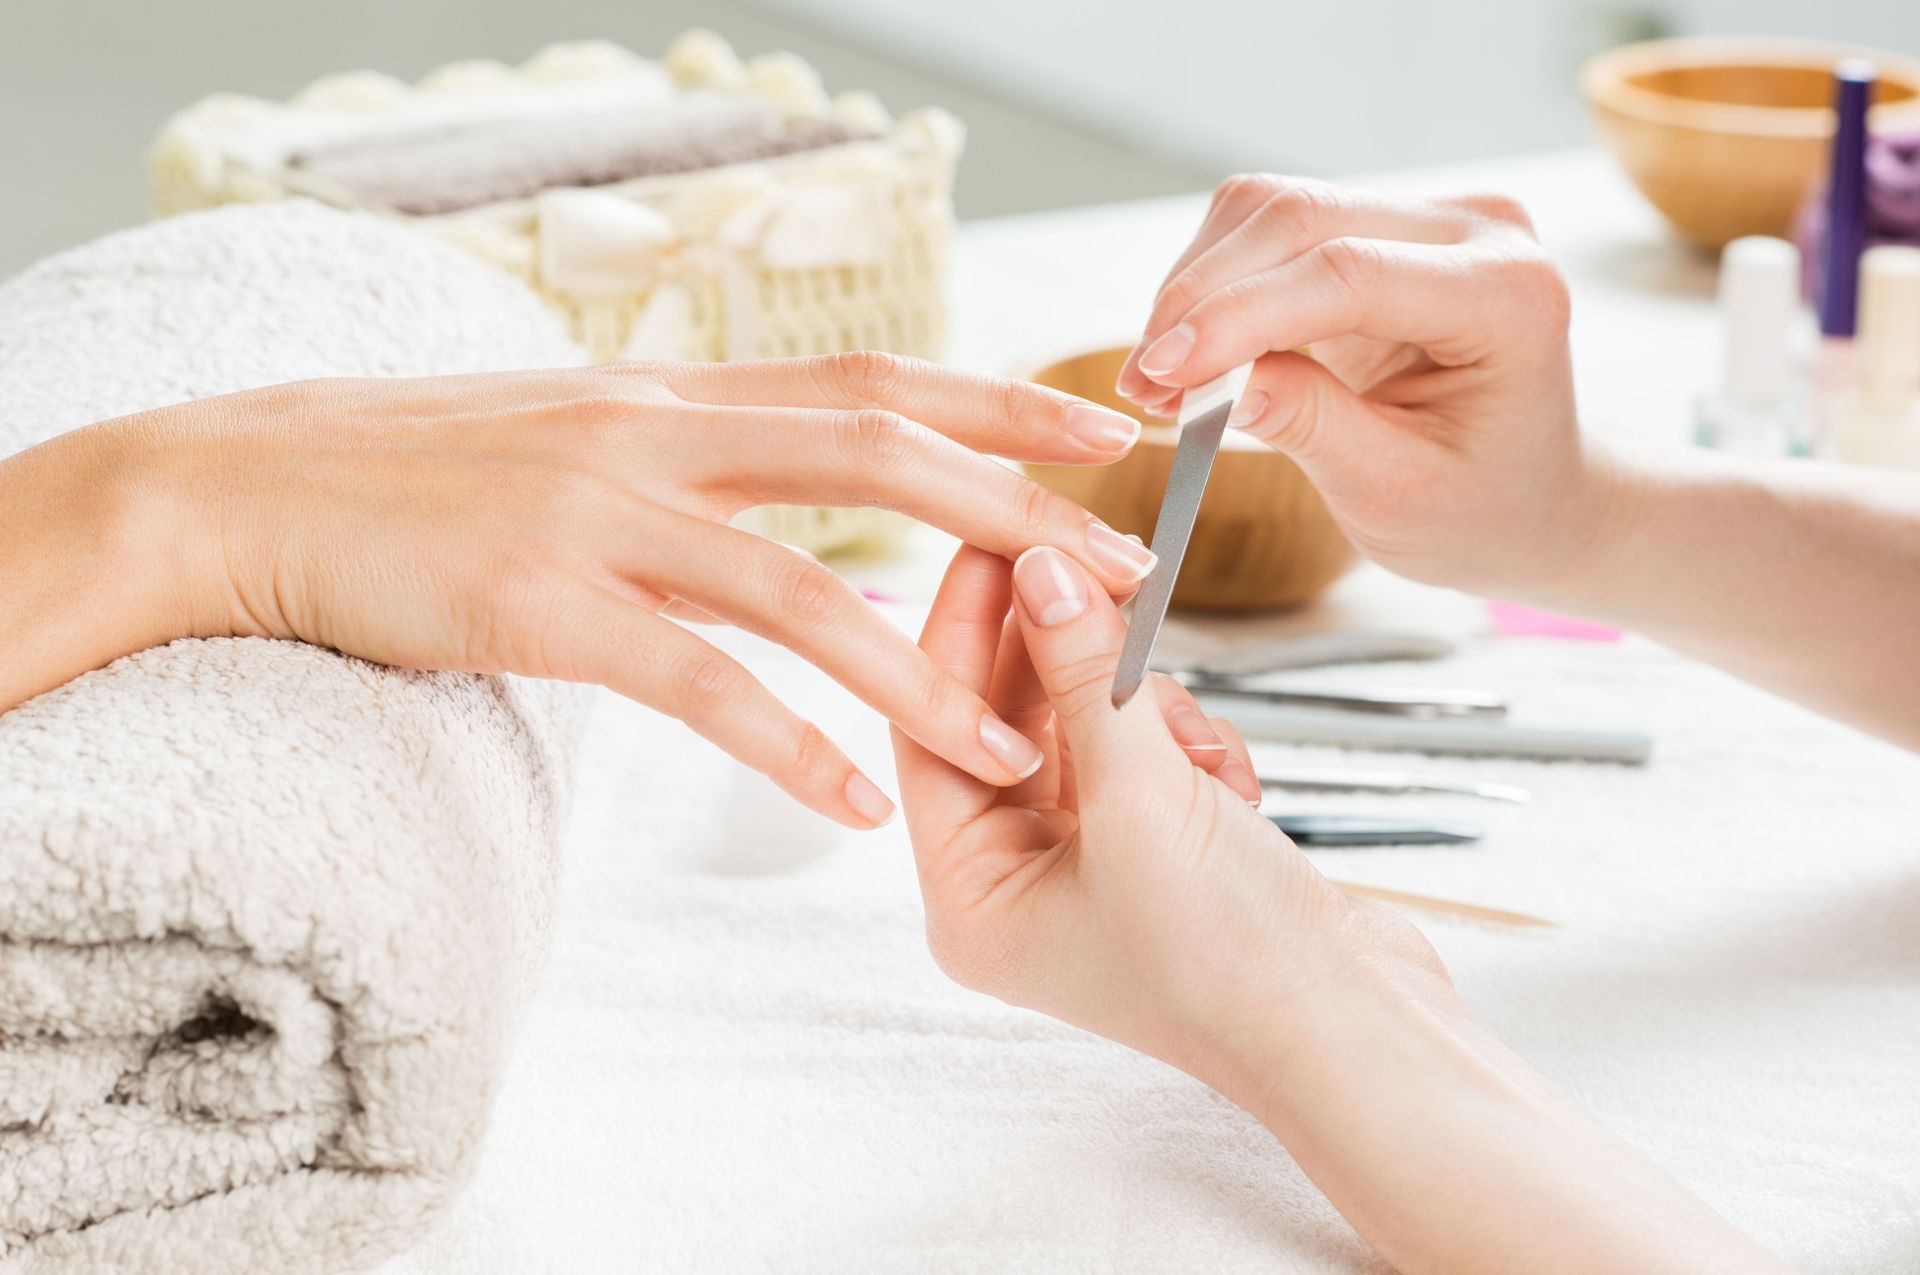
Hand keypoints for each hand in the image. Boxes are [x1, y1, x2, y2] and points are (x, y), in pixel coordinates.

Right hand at [94, 354, 1161, 827]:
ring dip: (918, 676)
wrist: (252, 486)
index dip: (997, 398)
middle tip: (1126, 570)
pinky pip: (693, 682)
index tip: (1099, 428)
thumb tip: (782, 473)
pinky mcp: (541, 604)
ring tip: (1011, 748)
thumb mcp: (576, 432)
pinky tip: (846, 804)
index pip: (874, 380)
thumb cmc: (423, 470)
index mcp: (678, 397)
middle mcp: (658, 436)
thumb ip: (688, 453)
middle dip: (1014, 511)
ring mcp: (600, 515)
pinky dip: (782, 744)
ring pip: (800, 592)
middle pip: (876, 455)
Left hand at [891, 542, 1426, 1074]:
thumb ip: (1083, 676)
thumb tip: (1038, 566)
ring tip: (1197, 752)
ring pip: (1091, 727)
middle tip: (1098, 561)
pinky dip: (1192, 751)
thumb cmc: (1232, 957)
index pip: (936, 733)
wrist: (1363, 1036)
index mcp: (973, 900)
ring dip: (1148, 715)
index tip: (998, 538)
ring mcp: (1091, 869)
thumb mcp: (1143, 800)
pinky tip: (1234, 790)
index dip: (963, 630)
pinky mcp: (1161, 853)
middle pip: (1013, 721)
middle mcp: (1018, 885)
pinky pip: (1149, 754)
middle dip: (1069, 657)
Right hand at [1114, 174, 1606, 599]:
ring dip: (1196, 287)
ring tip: (1161, 377)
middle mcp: (1477, 230)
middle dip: (1200, 299)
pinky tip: (1196, 351)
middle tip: (1141, 384)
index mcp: (1508, 296)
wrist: (1534, 495)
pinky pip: (1272, 227)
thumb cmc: (1482, 508)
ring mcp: (1429, 217)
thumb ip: (1308, 425)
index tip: (1159, 374)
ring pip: (1271, 210)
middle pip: (1300, 219)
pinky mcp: (1382, 224)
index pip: (1348, 274)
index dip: (1237, 317)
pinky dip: (1216, 285)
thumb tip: (1204, 379)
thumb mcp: (1395, 494)